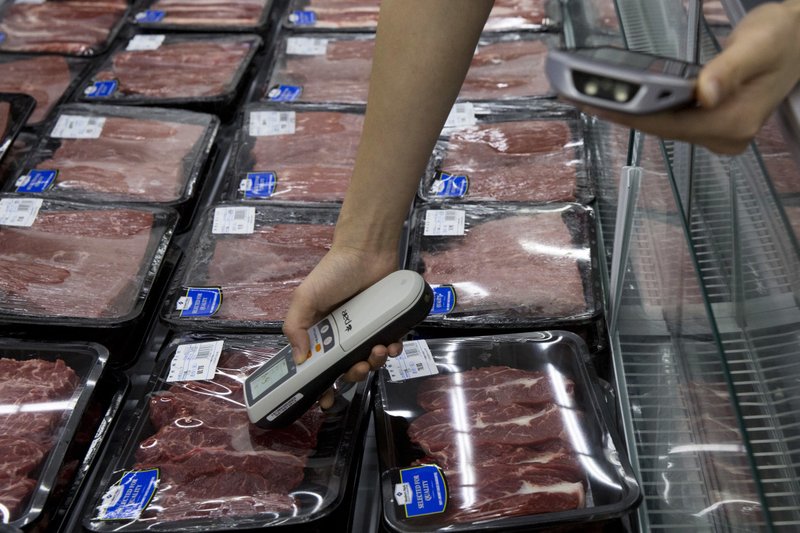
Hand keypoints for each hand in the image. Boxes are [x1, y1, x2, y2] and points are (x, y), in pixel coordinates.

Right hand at [283, 245, 402, 408]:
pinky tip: (391, 345)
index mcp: (321, 332)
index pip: (319, 366)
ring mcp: (366, 329)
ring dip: (375, 362)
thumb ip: (296, 327)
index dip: (322, 386)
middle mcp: (343, 334)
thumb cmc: (333, 272)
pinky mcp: (387, 323)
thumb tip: (300, 359)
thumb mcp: (305, 298)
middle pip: (348, 368)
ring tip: (378, 351)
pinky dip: (392, 350)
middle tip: (359, 367)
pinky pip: (391, 346)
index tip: (325, 401)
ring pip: (371, 360)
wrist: (366, 251)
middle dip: (354, 374)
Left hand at [577, 1, 799, 154]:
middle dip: (618, 111)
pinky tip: (619, 98)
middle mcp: (724, 136)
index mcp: (733, 123)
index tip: (591, 101)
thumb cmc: (785, 38)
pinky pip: (669, 119)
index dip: (625, 114)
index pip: (666, 123)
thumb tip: (704, 91)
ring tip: (588, 96)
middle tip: (576, 95)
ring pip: (661, 125)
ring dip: (626, 111)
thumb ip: (730, 69)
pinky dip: (644, 108)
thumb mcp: (760, 45)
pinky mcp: (710, 124)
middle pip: (658, 127)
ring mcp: (717, 133)